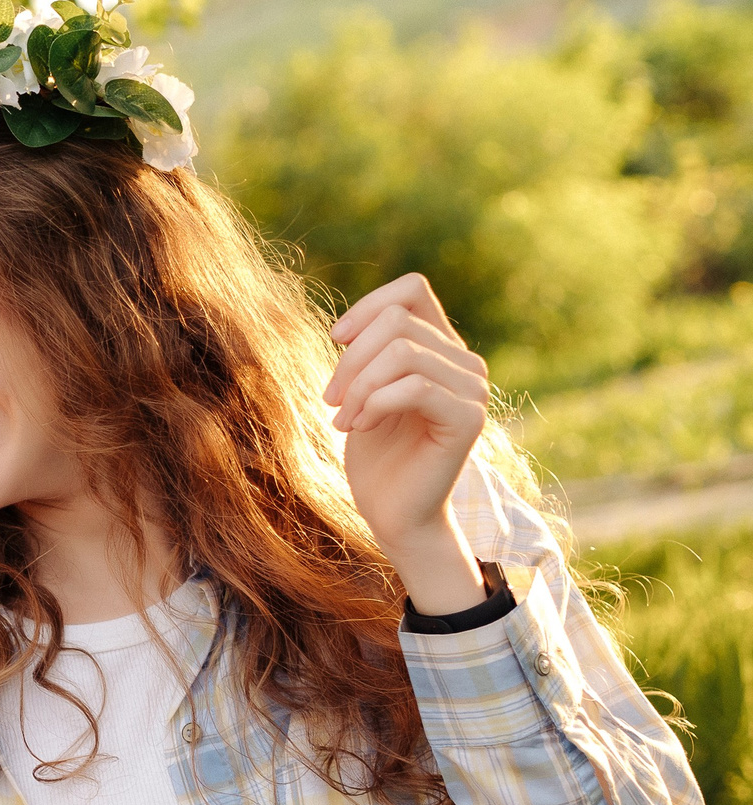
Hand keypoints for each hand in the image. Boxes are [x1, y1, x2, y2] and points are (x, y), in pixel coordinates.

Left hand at [325, 273, 489, 614]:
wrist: (393, 514)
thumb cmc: (376, 456)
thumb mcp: (363, 391)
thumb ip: (369, 352)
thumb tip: (354, 324)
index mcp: (441, 348)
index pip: (412, 290)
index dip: (367, 307)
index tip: (335, 340)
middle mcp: (465, 362)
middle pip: (396, 321)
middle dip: (349, 360)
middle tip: (332, 402)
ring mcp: (473, 389)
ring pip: (402, 351)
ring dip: (358, 386)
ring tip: (344, 419)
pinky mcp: (468, 418)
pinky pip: (415, 386)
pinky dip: (374, 404)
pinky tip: (360, 429)